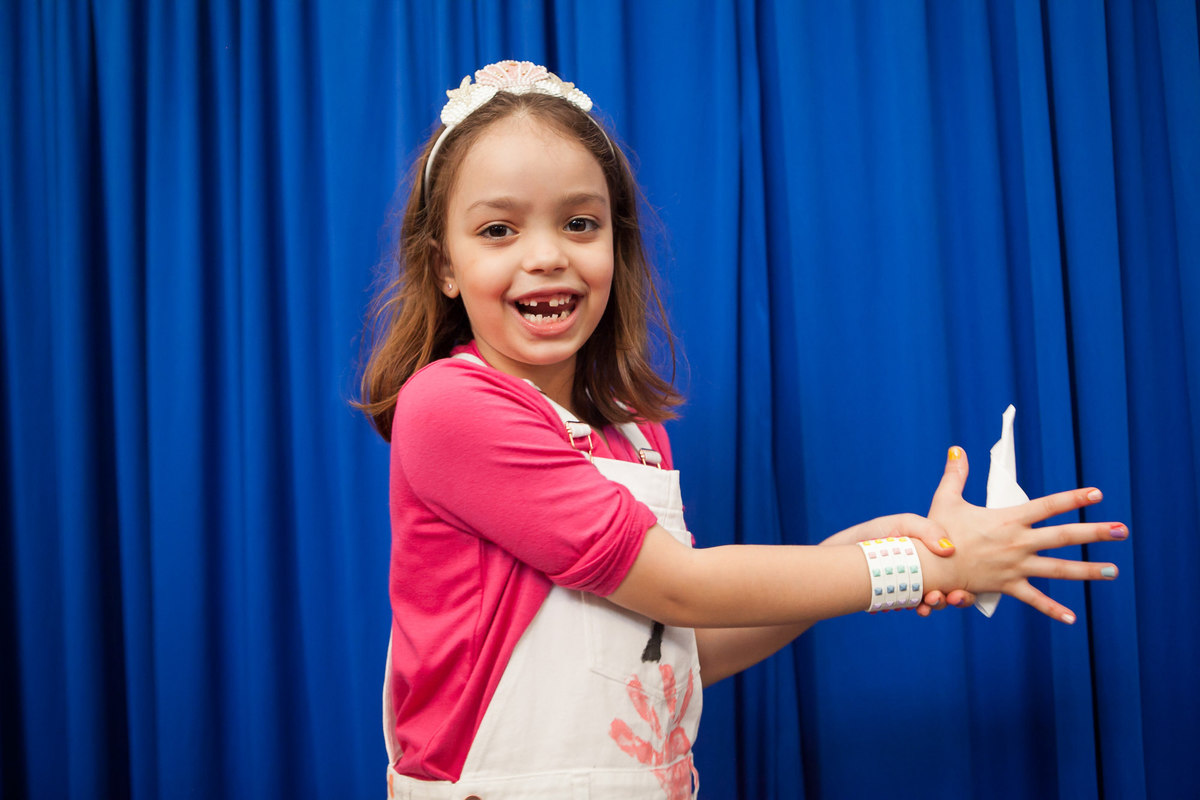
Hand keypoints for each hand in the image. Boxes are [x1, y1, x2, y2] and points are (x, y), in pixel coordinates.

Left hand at [818, 514, 975, 615]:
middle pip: (950, 591)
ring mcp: (910, 589)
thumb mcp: (901, 523)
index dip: (966, 586)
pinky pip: (909, 608)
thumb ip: (926, 529)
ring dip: (934, 606)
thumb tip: (949, 548)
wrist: (837, 553)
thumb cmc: (871, 536)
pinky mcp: (894, 600)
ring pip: (931, 603)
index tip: (961, 591)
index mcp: (931, 558)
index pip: (958, 573)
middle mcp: (924, 575)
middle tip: (949, 598)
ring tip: (926, 604)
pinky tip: (911, 607)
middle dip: (954, 599)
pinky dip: (913, 608)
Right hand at [924, 446, 1127, 622]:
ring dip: (1088, 570)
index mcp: (1008, 520)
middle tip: (1122, 531)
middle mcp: (1018, 543)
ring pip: (1059, 569)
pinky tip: (1072, 618)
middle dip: (1095, 532)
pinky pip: (1034, 600)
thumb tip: (957, 450)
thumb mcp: (946, 499)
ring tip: (1113, 571)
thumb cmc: (935, 532)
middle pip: (1064, 536)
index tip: (1097, 494)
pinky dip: (1053, 610)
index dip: (1074, 498)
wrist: (927, 565)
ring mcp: (1016, 566)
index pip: (1048, 506)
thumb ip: (955, 475)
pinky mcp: (1008, 586)